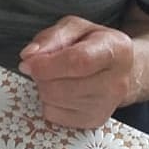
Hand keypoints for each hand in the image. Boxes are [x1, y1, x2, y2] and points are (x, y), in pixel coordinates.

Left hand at [18, 15, 134, 128]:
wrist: (121, 69)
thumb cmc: (94, 45)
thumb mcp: (75, 28)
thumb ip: (51, 37)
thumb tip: (29, 55)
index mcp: (115, 50)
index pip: (78, 61)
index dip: (46, 64)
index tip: (27, 63)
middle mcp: (116, 81)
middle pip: (61, 86)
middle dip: (41, 75)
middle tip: (43, 66)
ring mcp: (106, 105)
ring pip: (54, 101)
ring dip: (44, 87)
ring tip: (55, 76)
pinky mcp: (94, 121)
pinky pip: (53, 115)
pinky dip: (48, 102)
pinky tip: (60, 91)